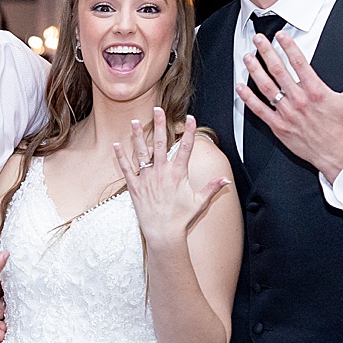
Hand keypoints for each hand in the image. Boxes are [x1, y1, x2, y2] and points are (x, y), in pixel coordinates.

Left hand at [113, 108, 229, 248]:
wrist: (164, 234)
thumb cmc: (181, 219)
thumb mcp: (199, 202)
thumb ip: (212, 188)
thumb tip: (225, 180)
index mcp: (178, 174)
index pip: (186, 148)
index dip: (190, 132)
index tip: (191, 118)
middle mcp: (162, 172)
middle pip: (161, 143)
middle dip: (160, 124)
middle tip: (158, 109)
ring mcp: (148, 178)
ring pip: (142, 152)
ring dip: (138, 136)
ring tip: (134, 121)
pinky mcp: (135, 187)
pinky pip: (127, 169)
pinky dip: (121, 157)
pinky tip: (116, 145)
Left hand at [239, 34, 342, 179]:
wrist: (335, 154)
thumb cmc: (341, 128)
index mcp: (316, 92)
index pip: (299, 63)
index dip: (288, 46)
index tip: (281, 35)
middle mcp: (299, 101)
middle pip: (278, 71)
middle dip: (266, 52)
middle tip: (258, 39)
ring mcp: (287, 114)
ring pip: (266, 88)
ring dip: (255, 70)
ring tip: (248, 57)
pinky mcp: (279, 127)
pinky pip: (260, 110)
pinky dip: (249, 98)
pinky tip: (241, 87)